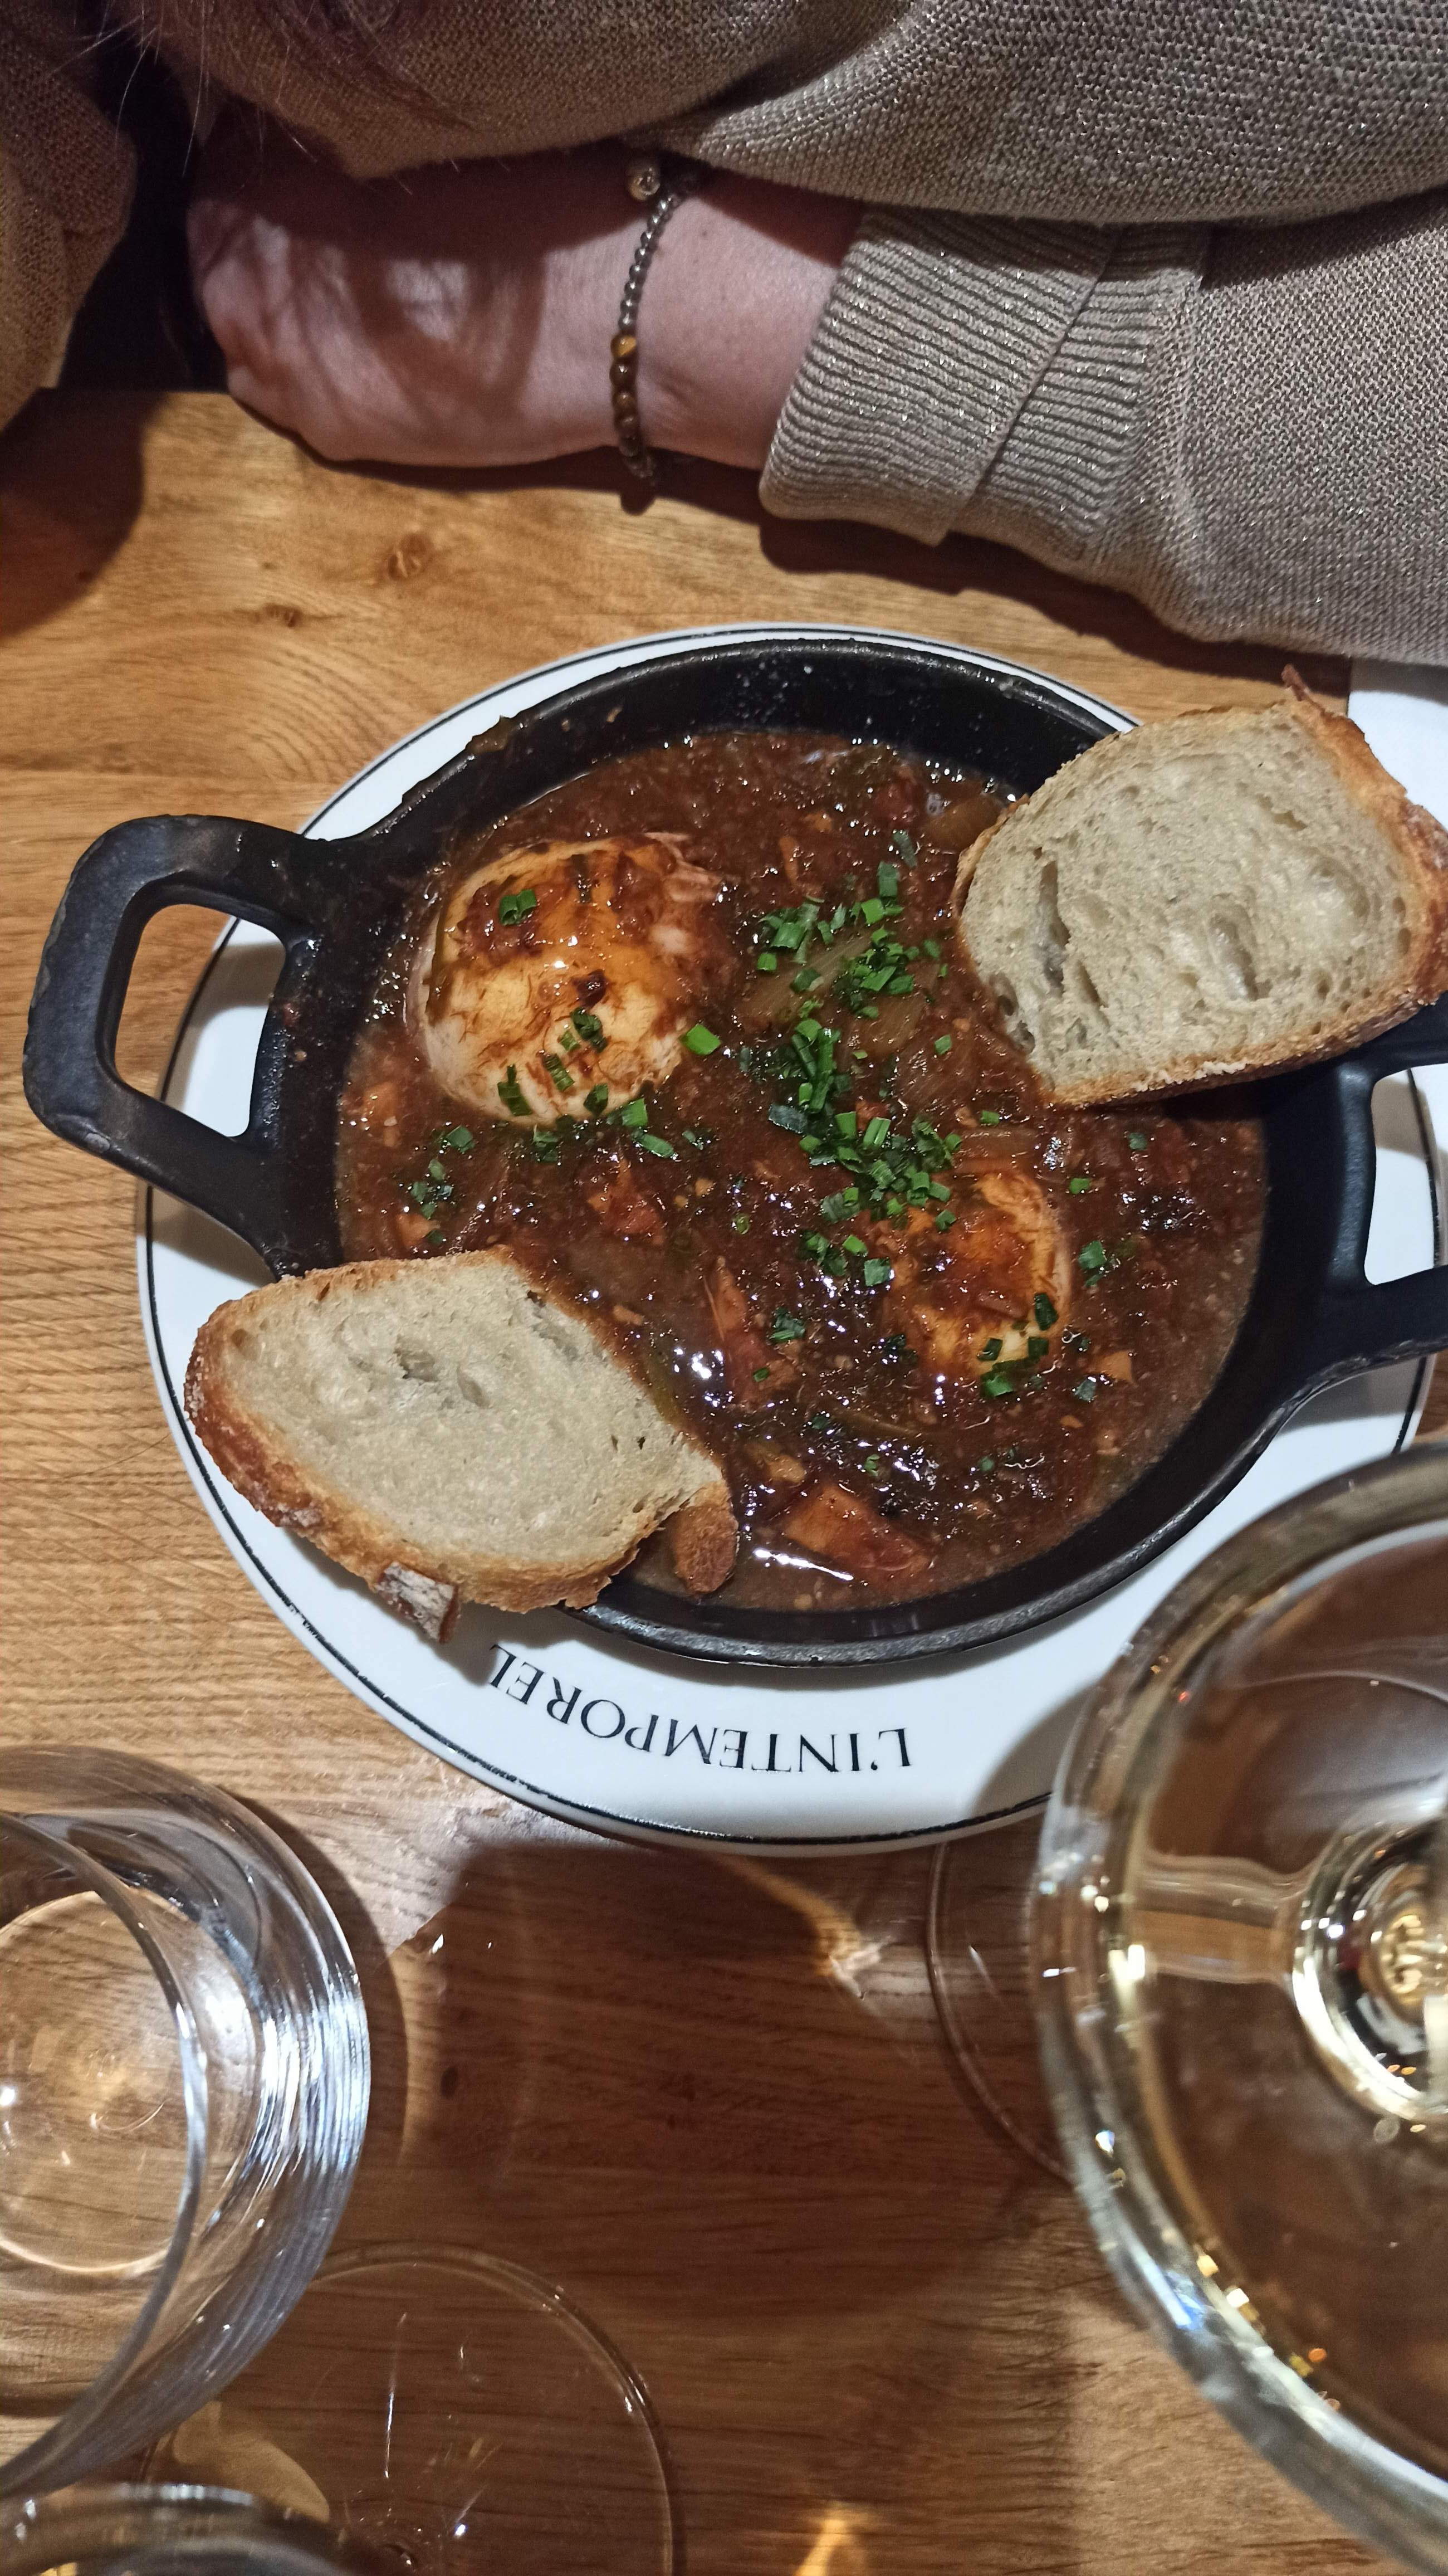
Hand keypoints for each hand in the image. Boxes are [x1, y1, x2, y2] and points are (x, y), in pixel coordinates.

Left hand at [188, 127, 853, 471]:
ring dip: (281, 314)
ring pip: (244, 334)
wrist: (615, 311)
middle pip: (219, 259)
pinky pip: (284, 393)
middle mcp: (246, 282)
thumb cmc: (534, 200)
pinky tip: (372, 350)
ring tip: (353, 298)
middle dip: (264, 248)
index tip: (317, 172)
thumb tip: (305, 155)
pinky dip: (311, 367)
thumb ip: (337, 149)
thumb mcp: (412, 140)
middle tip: (333, 239)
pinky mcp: (331, 431)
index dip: (270, 173)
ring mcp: (282, 367)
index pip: (223, 171)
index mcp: (257, 185)